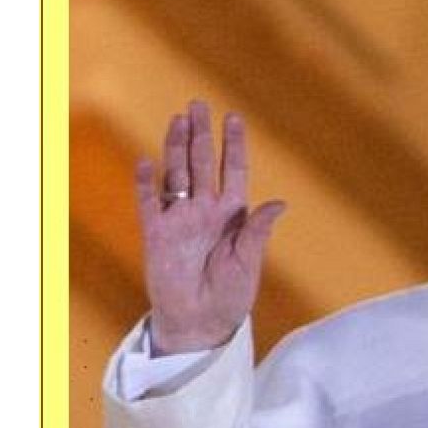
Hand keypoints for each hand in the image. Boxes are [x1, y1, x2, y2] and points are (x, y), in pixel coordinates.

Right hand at [135, 100, 285, 354]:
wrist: (201, 322)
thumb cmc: (231, 296)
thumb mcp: (249, 262)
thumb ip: (258, 231)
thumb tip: (280, 203)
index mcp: (233, 216)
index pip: (234, 172)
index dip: (233, 146)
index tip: (234, 118)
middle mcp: (206, 211)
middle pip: (202, 164)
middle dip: (201, 135)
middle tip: (198, 105)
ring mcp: (179, 220)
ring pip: (177, 174)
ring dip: (176, 148)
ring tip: (178, 120)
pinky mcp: (156, 234)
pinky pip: (149, 203)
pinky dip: (147, 183)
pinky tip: (148, 162)